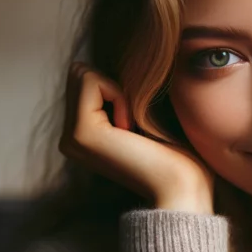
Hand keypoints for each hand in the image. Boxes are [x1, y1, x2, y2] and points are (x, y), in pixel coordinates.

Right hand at [58, 61, 214, 212]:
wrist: (182, 188)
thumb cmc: (177, 155)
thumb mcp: (143, 117)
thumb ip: (119, 96)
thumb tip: (102, 63)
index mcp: (83, 135)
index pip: (85, 79)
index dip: (117, 86)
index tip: (137, 122)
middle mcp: (69, 138)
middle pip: (80, 73)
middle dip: (113, 85)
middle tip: (135, 123)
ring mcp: (70, 137)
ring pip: (82, 74)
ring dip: (117, 91)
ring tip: (132, 127)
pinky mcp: (79, 132)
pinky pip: (92, 81)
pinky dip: (117, 94)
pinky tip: (130, 128)